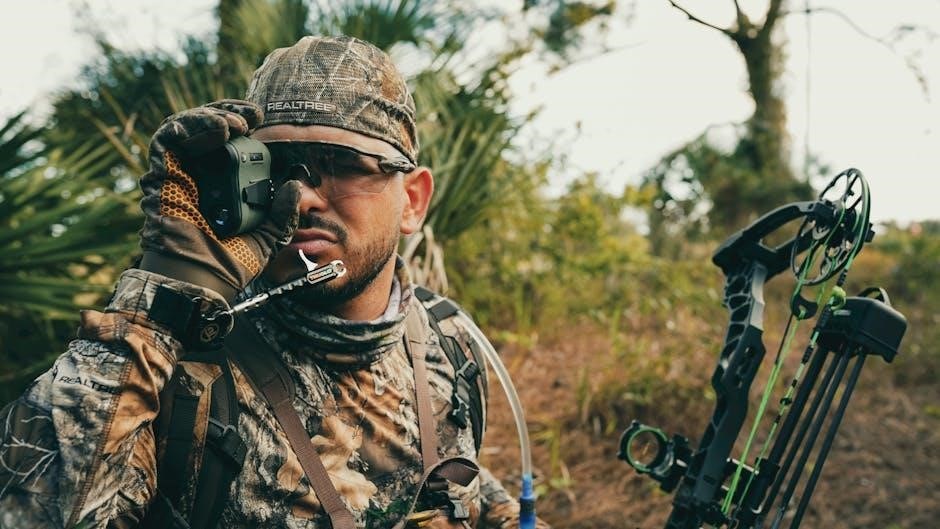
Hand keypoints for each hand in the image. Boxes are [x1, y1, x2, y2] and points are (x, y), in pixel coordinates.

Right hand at [138, 99, 300, 300]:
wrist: (202, 280)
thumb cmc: (229, 264)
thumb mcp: (267, 235)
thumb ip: (282, 213)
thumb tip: (293, 186)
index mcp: (222, 185)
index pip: (228, 144)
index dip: (241, 125)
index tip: (261, 120)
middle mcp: (198, 175)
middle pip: (207, 130)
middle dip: (229, 114)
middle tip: (251, 115)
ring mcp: (179, 173)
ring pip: (186, 128)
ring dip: (212, 116)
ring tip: (236, 123)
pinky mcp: (162, 174)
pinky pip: (167, 139)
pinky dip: (190, 126)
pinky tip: (217, 129)